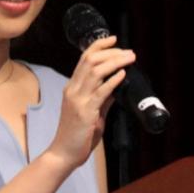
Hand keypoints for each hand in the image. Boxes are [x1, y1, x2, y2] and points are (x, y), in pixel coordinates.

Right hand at [48, 36, 135, 169]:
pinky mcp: (85, 111)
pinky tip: (122, 75)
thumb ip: (102, 99)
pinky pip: (100, 92)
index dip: (98, 46)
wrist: (63, 153)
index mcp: (72, 87)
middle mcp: (73, 89)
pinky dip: (112, 81)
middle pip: (90, 60)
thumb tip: (116, 86)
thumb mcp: (91, 112)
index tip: (113, 39)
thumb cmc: (76, 135)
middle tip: (128, 51)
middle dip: (110, 52)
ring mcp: (77, 99)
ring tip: (129, 58)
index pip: (83, 59)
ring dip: (115, 62)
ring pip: (95, 72)